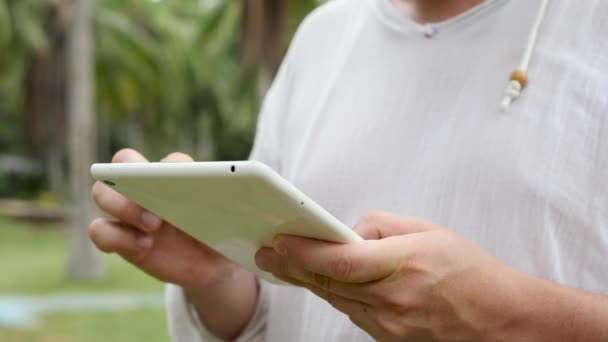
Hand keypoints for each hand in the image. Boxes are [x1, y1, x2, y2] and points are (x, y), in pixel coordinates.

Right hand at [90, 149, 256, 338]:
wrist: (212, 267)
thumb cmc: (222, 234)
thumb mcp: (232, 219)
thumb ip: (231, 202)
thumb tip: (250, 190)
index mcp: (177, 177)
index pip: (169, 161)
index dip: (170, 170)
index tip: (180, 186)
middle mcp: (148, 187)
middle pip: (121, 162)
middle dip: (129, 178)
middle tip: (155, 211)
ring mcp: (129, 212)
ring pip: (102, 192)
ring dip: (121, 208)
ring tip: (151, 230)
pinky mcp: (120, 237)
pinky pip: (98, 230)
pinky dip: (114, 237)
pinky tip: (142, 247)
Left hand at [255, 211, 522, 340]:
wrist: (500, 319)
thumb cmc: (469, 271)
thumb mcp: (428, 231)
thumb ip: (381, 227)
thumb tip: (347, 232)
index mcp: (404, 266)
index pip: (339, 261)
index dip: (303, 251)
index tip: (279, 240)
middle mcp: (392, 301)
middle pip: (328, 283)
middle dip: (292, 265)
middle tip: (266, 251)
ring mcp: (389, 326)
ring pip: (335, 299)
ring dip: (308, 280)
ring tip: (285, 262)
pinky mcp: (388, 339)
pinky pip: (351, 312)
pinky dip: (334, 294)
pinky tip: (322, 281)